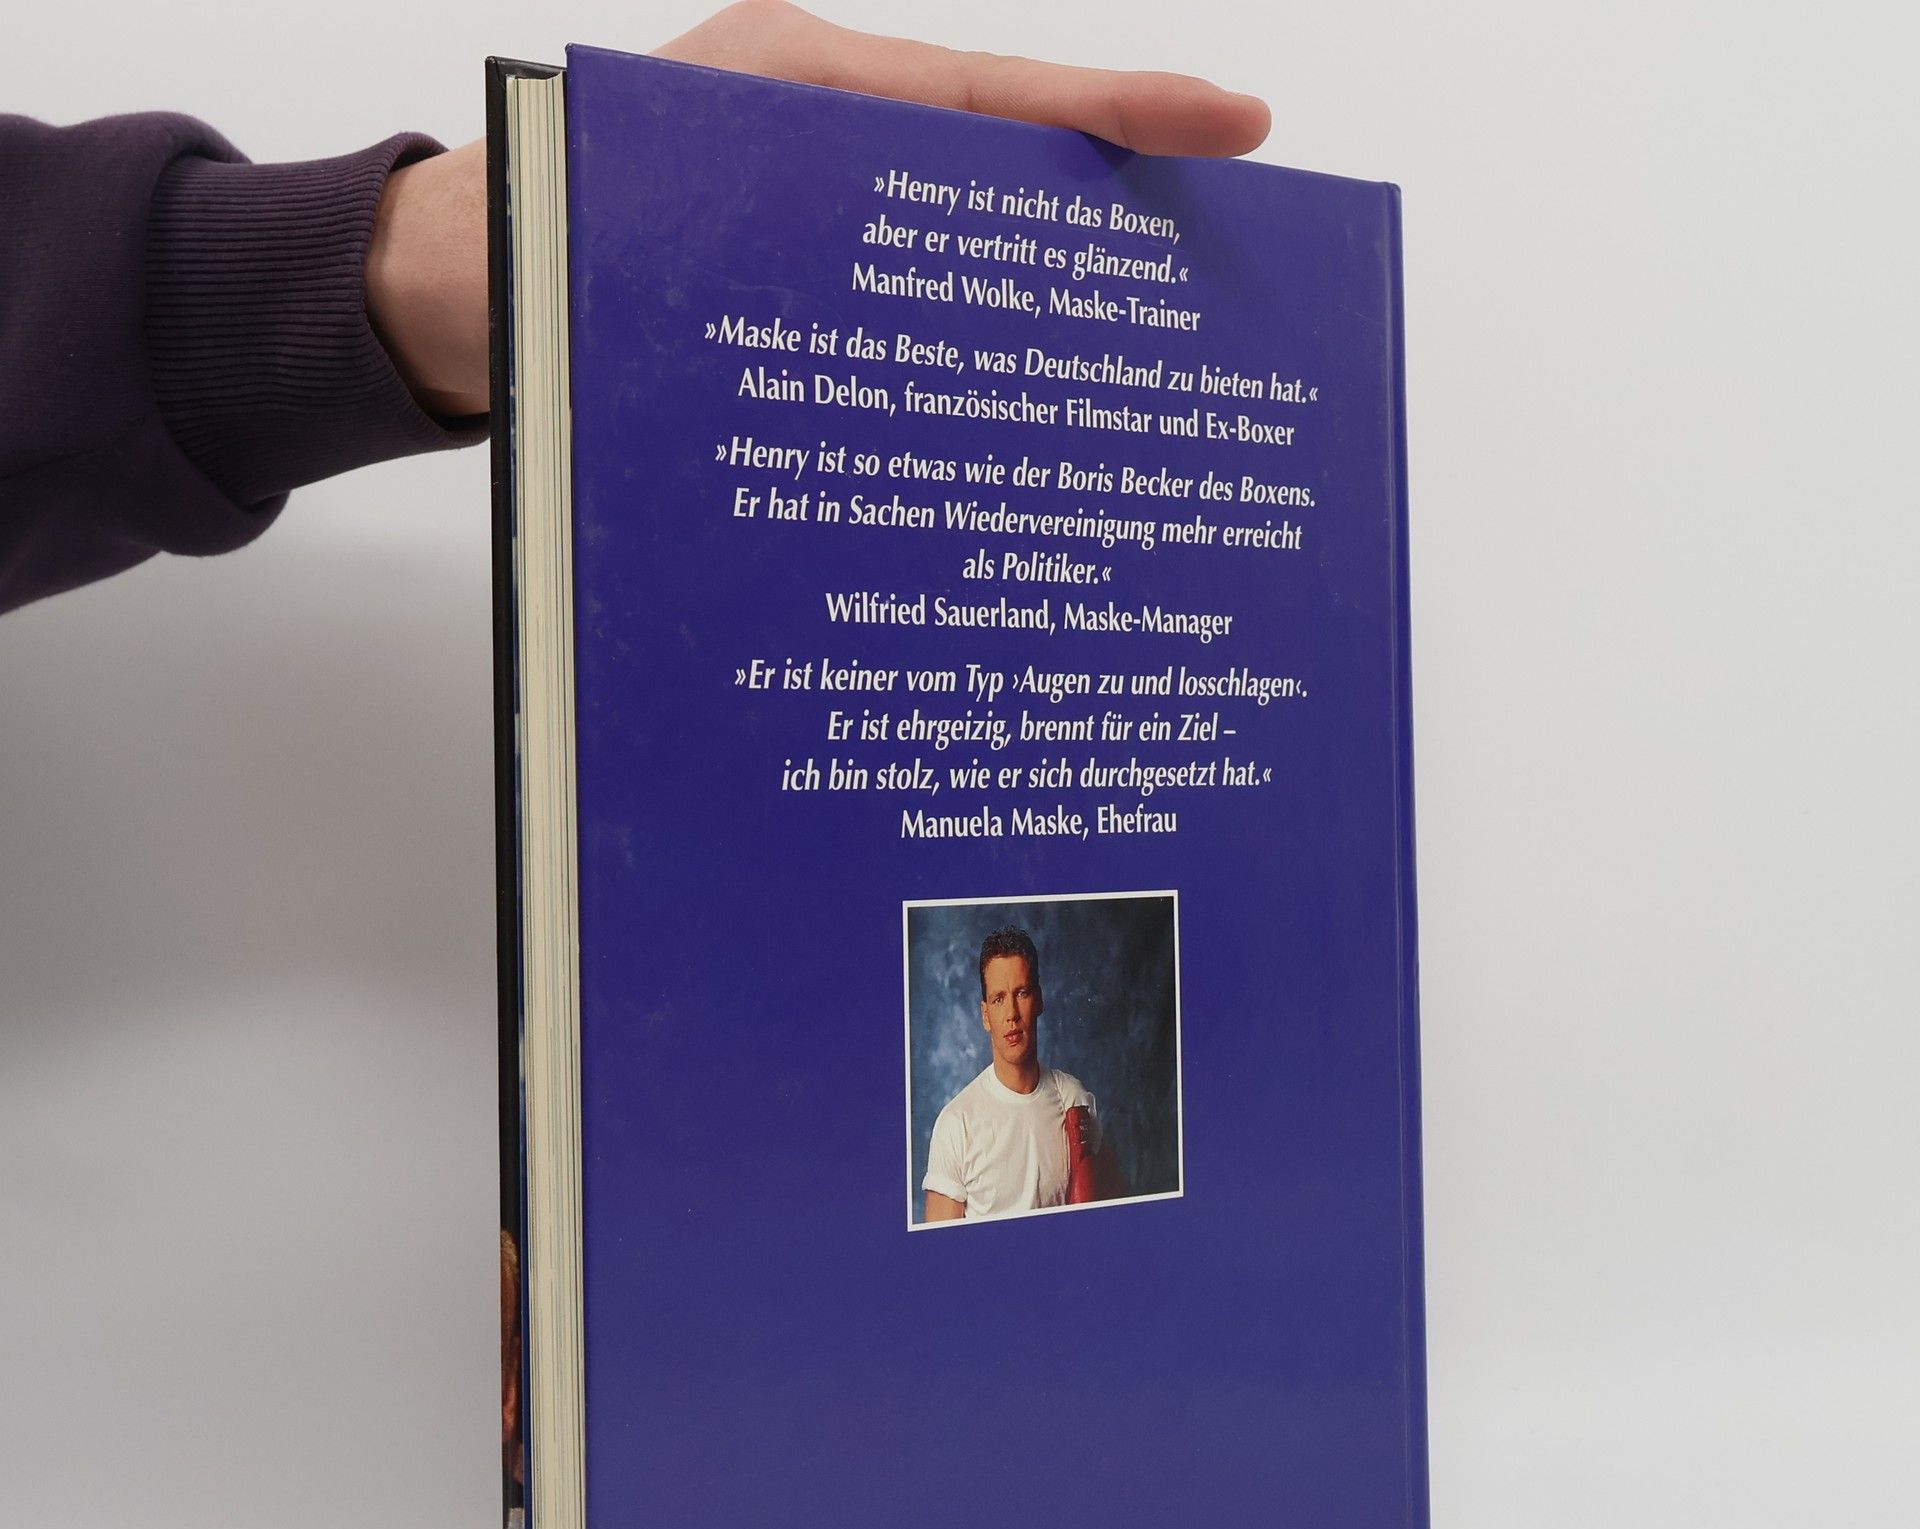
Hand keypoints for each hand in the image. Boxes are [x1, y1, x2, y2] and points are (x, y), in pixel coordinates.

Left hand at [365, 0, 1270, 416]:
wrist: (439, 299)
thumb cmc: (525, 237)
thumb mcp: (648, 202)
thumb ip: (777, 210)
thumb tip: (915, 291)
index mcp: (802, 87)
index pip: (994, 96)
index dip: (1121, 114)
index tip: (1237, 122)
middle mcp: (822, 141)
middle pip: (1001, 166)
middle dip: (1112, 211)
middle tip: (1222, 269)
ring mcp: (814, 218)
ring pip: (963, 251)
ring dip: (1044, 305)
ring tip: (1148, 359)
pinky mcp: (797, 292)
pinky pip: (906, 311)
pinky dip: (965, 354)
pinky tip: (1016, 418)